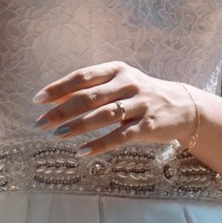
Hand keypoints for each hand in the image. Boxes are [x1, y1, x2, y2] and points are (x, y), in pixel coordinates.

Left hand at [36, 62, 201, 154]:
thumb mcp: (118, 84)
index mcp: (117, 70)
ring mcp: (139, 105)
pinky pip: (120, 136)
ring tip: (58, 135)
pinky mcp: (148, 126)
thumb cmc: (140, 95)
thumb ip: (90, 89)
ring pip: (103, 116)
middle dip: (62, 111)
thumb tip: (53, 98)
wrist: (183, 107)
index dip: (59, 88)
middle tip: (40, 123)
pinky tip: (82, 151)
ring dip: (78, 126)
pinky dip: (99, 144)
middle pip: (89, 97)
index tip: (38, 99)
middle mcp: (128, 84)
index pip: (83, 77)